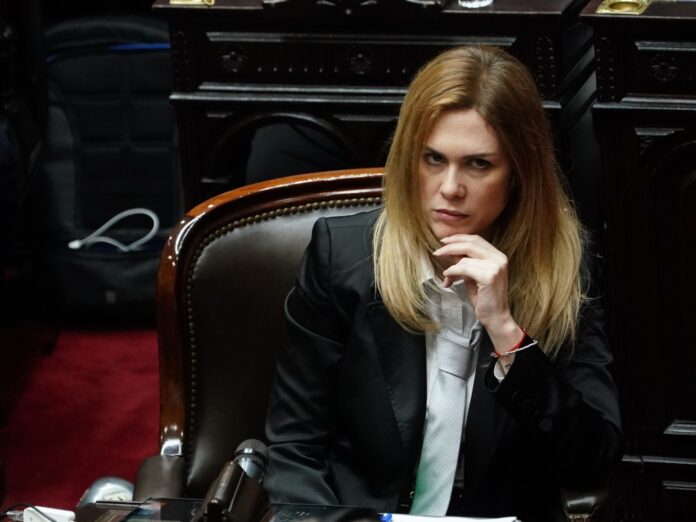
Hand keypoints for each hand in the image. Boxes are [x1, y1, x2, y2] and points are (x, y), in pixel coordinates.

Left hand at [433, 234, 522, 352]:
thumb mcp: (473, 276)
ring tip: (447, 277)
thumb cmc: (484, 298)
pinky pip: (464, 268)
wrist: (496, 317)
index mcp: (498, 256)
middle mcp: (499, 258)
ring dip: (451, 267)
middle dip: (451, 246)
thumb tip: (450, 253)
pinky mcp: (489, 276)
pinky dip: (453, 272)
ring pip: (465, 259)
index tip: (444, 241)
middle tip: (437, 252)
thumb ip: (466, 263)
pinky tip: (448, 281)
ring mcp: (496, 266)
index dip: (459, 238)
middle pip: (470, 244)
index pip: (476, 239)